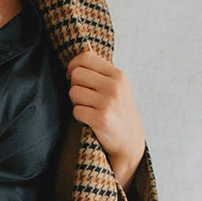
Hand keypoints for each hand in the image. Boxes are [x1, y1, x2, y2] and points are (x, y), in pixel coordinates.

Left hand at [67, 51, 145, 188]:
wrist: (130, 142)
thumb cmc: (119, 113)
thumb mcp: (118, 88)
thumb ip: (101, 74)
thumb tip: (79, 60)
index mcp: (118, 75)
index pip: (86, 58)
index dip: (73, 65)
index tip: (72, 75)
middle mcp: (114, 86)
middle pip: (76, 74)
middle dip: (75, 86)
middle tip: (84, 97)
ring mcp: (108, 102)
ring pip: (73, 92)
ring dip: (76, 103)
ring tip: (89, 109)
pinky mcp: (100, 118)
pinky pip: (76, 111)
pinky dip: (79, 117)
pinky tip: (91, 120)